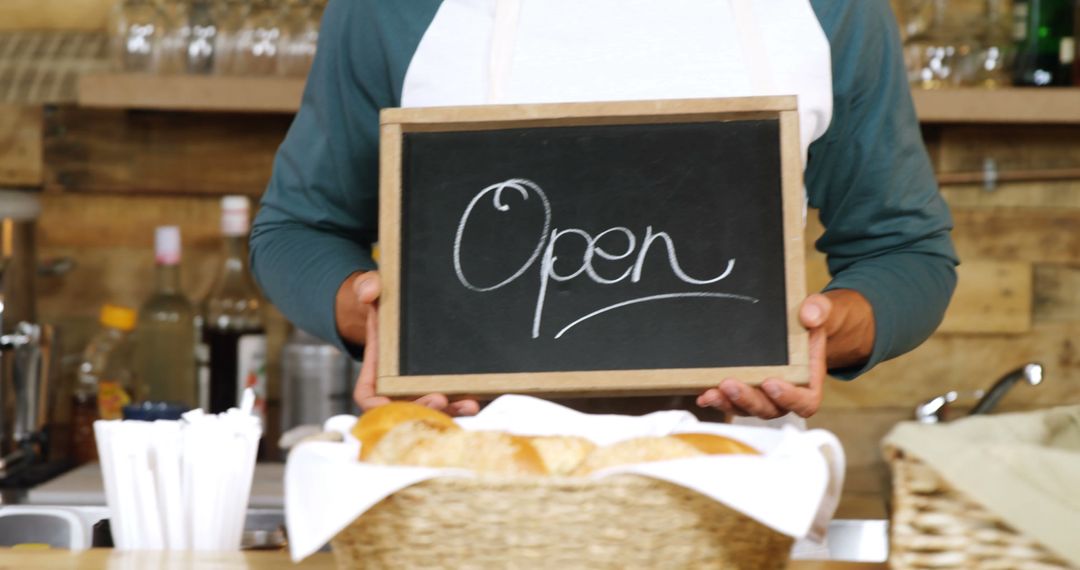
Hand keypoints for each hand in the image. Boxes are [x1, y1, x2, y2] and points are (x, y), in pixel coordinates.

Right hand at [339, 271, 479, 415]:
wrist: (405, 308)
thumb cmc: (384, 304)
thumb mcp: (372, 291)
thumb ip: (367, 287)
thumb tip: (369, 292)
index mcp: (372, 378)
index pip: (370, 401)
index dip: (384, 407)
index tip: (399, 402)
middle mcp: (396, 391)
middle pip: (408, 412)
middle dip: (424, 410)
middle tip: (441, 400)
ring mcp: (420, 392)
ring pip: (434, 411)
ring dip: (452, 411)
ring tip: (468, 403)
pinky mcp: (442, 387)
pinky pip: (452, 401)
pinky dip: (463, 403)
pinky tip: (476, 397)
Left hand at [695, 290, 873, 418]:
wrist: (798, 325)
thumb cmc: (810, 323)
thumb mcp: (820, 311)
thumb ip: (818, 311)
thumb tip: (809, 315)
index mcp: (809, 383)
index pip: (804, 402)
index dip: (788, 398)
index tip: (771, 384)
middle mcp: (786, 395)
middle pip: (769, 408)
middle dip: (748, 399)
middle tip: (730, 385)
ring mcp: (764, 396)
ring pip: (747, 408)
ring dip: (728, 403)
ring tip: (711, 392)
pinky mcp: (746, 391)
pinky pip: (732, 401)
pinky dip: (717, 398)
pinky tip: (702, 393)